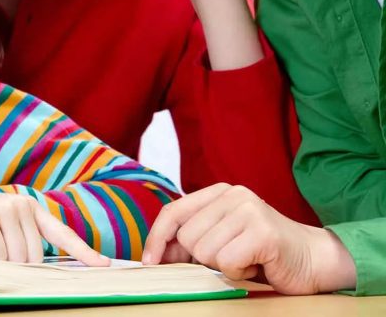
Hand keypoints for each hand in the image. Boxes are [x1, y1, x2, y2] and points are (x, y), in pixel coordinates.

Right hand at [0, 189, 108, 264]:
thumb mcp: (0, 232)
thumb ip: (22, 243)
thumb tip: (40, 271)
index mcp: (29, 208)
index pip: (62, 233)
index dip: (83, 251)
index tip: (105, 265)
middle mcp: (21, 205)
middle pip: (35, 258)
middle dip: (16, 265)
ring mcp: (5, 211)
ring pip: (18, 260)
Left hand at [142, 184, 355, 294]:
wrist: (314, 259)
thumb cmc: (262, 253)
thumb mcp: (221, 239)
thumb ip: (189, 242)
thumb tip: (155, 255)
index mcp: (219, 192)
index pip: (173, 212)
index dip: (157, 238)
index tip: (150, 261)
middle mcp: (233, 194)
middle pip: (187, 237)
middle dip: (202, 258)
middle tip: (230, 257)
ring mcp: (249, 210)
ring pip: (204, 251)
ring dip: (223, 266)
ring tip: (246, 260)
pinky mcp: (263, 232)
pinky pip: (226, 262)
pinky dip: (238, 273)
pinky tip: (256, 266)